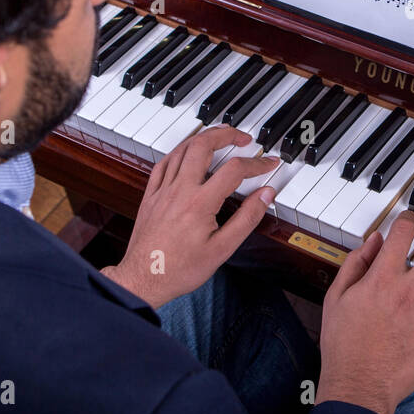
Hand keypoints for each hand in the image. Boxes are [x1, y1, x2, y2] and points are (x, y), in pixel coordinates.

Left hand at [102, 126, 279, 307]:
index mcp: (199, 203)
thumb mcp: (222, 249)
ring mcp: (162, 191)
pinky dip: (179, 151)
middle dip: (226, 134)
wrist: (144, 279)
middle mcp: (179, 190)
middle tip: (243, 137)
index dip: (256, 163)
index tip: (269, 163)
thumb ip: (247, 218)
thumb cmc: (181, 269)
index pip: (234, 170)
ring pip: (182, 149)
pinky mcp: (150, 195)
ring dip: (203, 138)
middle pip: (203, 145)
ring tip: (220, 137)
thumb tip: (265, 195)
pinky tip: (187, 153)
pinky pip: (163, 163)